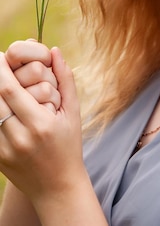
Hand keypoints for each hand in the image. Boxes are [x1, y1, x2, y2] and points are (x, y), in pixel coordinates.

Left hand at [0, 47, 84, 203]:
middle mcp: (20, 137)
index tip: (2, 55)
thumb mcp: (73, 112)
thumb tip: (54, 50)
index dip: (1, 69)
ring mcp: (5, 150)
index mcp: (41, 123)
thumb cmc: (69, 145)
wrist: (57, 188)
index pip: (10, 89)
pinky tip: (2, 103)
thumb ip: (65, 79)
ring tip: (0, 81)